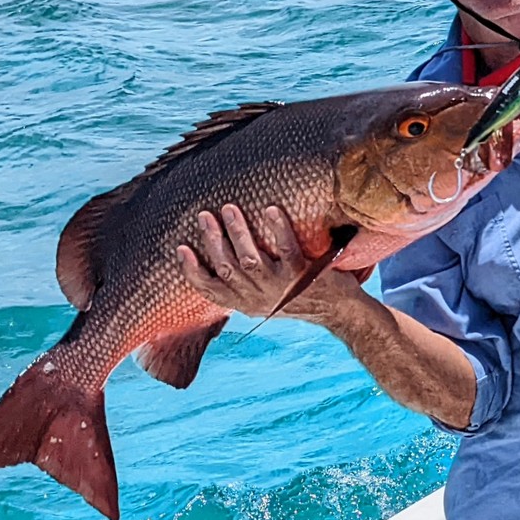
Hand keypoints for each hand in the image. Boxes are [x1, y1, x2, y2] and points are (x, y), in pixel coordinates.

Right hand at [177, 204, 357, 322]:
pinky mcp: (302, 276)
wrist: (338, 311)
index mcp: (245, 303)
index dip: (191, 271)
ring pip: (250, 260)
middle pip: (226, 269)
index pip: (210, 290)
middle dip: (212, 240)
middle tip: (205, 215)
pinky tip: (271, 209)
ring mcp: (280, 287)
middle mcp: (259, 298)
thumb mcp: (265, 298)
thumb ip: (244, 284)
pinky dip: (278, 229)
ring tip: (229, 208)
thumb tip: (219, 254)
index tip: (180, 248)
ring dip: (238, 232)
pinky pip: (287, 250)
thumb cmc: (298, 296)